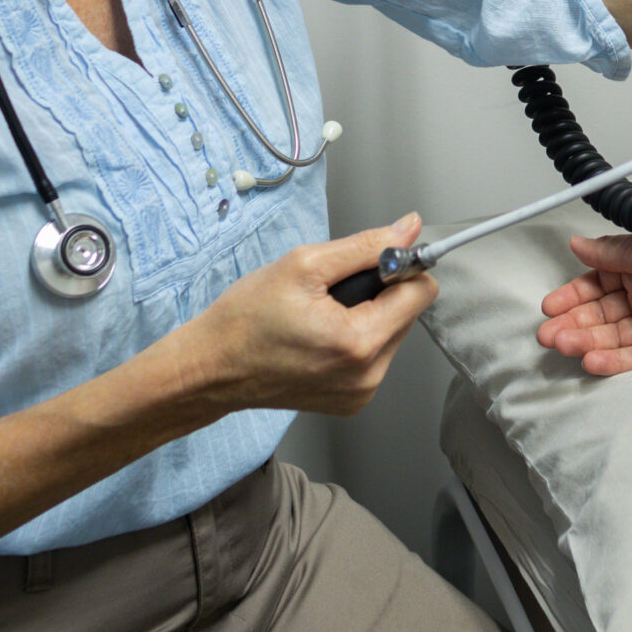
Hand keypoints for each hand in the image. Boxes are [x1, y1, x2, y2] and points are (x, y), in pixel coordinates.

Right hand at [188, 214, 435, 415]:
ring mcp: (359, 394)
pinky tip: (319, 337)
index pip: (421, 292)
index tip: (371, 261)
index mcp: (359, 342)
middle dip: (379, 293)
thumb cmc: (245, 319)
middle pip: (407, 313)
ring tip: (321, 314)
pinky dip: (355, 339)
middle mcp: (367, 375)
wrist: (210, 369)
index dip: (400, 267)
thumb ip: (365, 246)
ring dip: (367, 315)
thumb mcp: (304, 265)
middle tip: (331, 290)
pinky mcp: (350, 402)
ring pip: (391, 333)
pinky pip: (373, 357)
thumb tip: (409, 229)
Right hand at [537, 233, 631, 375]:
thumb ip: (606, 254)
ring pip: (613, 338)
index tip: (550, 308)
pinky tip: (591, 359)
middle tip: (549, 335)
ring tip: (565, 345)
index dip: (571, 298)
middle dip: (573, 325)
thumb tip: (575, 244)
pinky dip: (612, 360)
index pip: (593, 287)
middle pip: (600, 316)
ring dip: (587, 342)